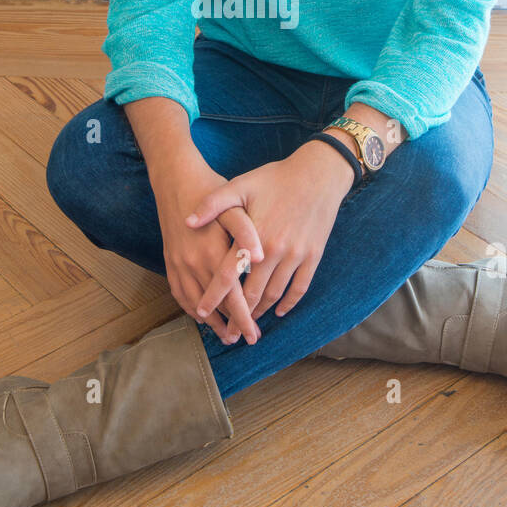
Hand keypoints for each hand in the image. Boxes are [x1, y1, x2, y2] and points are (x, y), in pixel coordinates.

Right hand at [152, 155, 264, 343]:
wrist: (175, 179)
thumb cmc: (209, 189)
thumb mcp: (233, 205)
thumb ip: (246, 232)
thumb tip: (259, 255)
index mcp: (212, 252)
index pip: (232, 296)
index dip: (244, 317)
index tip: (255, 333)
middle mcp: (193, 263)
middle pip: (215, 306)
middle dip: (231, 326)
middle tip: (246, 340)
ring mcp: (179, 264)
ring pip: (195, 304)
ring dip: (211, 323)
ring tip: (227, 336)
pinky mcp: (170, 262)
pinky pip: (180, 294)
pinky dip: (191, 309)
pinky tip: (202, 317)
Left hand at [184, 146, 351, 337]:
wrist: (319, 173)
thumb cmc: (276, 178)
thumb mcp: (241, 185)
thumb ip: (212, 204)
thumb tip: (187, 222)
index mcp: (253, 236)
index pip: (228, 275)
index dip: (215, 296)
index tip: (202, 314)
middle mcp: (275, 251)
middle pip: (252, 293)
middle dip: (238, 316)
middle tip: (227, 333)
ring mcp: (296, 255)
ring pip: (275, 294)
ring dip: (260, 312)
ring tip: (248, 323)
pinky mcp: (313, 256)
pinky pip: (300, 288)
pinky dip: (288, 303)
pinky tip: (277, 310)